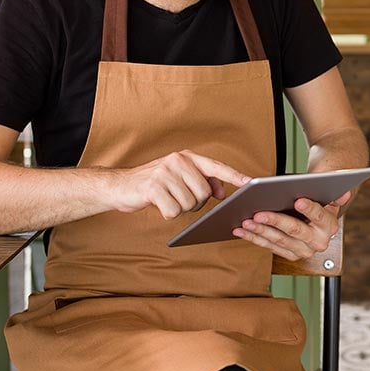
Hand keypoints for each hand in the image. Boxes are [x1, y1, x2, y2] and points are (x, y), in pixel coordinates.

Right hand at [105, 150, 249, 219]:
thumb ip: (200, 180)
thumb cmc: (153, 184)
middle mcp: (177, 161)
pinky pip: (173, 211)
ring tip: (166, 198)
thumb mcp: (178, 176)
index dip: (234, 176)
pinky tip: (158, 204)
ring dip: (179, 208)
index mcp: (186, 157)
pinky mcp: (154, 187)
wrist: (120, 186)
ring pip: (189, 204)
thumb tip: (221, 192)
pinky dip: (167, 213)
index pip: (216, 167)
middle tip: (180, 198)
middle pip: (204, 193)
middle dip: (195, 203)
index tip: (250, 183)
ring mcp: (165, 172)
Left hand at [232, 189, 351, 260]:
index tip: (298, 200)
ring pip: (279, 241)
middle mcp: (319, 242)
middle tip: (258, 213)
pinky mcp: (289, 254)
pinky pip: (269, 246)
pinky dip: (254, 238)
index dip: (309, 208)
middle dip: (276, 221)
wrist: (316, 210)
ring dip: (260, 231)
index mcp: (330, 225)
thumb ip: (333, 186)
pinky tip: (240, 229)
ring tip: (245, 221)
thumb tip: (344, 185)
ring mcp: (304, 250)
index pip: (319, 216)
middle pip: (295, 231)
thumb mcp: (325, 187)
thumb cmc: (316, 193)